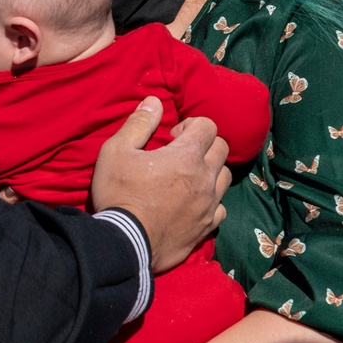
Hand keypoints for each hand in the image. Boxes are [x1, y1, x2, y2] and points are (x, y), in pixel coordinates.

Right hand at [91, 97, 230, 271]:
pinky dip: (211, 201)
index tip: (172, 136)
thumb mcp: (117, 150)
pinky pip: (221, 208)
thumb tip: (154, 101)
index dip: (191, 125)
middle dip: (204, 144)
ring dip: (211, 171)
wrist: (125, 241)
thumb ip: (139, 123)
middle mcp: (205, 177)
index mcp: (187, 155)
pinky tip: (193, 203)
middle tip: (180, 153)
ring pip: (225, 177)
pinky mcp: (206, 227)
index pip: (208, 125)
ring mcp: (209, 204)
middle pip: (222, 148)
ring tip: (189, 177)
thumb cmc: (119, 192)